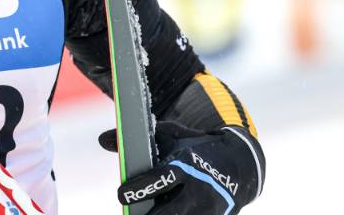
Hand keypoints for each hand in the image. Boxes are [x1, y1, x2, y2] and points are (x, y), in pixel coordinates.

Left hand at [100, 121, 264, 213]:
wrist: (242, 165)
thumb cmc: (196, 148)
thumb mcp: (170, 137)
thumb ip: (137, 142)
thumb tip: (101, 140)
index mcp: (188, 165)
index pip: (162, 179)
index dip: (140, 189)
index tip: (121, 195)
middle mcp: (200, 190)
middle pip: (168, 212)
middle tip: (127, 214)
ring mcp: (209, 210)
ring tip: (139, 214)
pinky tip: (156, 213)